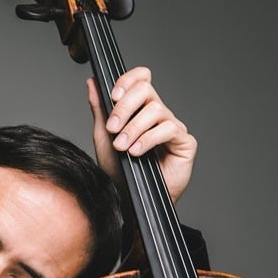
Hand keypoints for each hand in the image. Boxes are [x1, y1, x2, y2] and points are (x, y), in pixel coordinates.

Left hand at [87, 66, 196, 202]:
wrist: (129, 198)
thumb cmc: (118, 170)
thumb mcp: (104, 136)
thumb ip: (100, 109)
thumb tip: (92, 82)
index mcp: (139, 108)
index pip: (141, 79)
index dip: (129, 80)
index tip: (113, 95)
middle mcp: (157, 114)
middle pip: (146, 90)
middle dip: (124, 108)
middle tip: (112, 129)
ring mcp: (172, 126)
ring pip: (155, 110)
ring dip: (134, 128)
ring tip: (122, 147)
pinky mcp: (184, 142)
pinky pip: (169, 129)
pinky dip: (148, 139)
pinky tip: (137, 152)